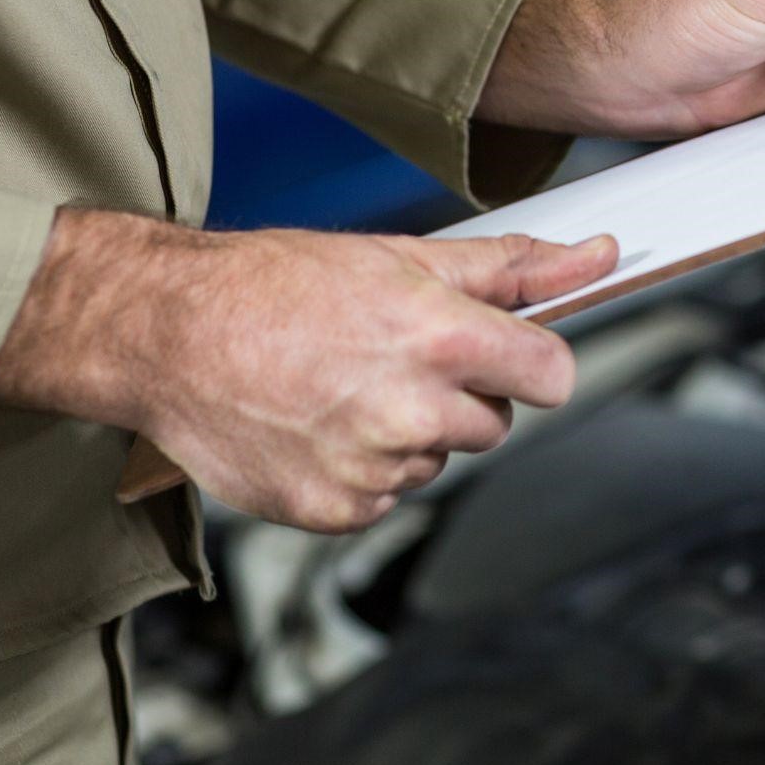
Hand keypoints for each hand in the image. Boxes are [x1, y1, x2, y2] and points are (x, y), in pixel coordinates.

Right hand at [0, 208, 617, 531]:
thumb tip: (597, 254)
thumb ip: (511, 266)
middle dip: (458, 393)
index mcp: (438, 337)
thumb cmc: (276, 284)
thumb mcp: (402, 256)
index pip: (553, 375)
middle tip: (391, 356)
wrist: (168, 332)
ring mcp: (371, 468)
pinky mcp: (334, 510)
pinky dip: (363, 470)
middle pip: (492, 423)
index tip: (514, 359)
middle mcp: (410, 409)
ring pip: (436, 460)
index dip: (537, 365)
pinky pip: (386, 497)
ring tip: (342, 385)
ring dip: (407, 432)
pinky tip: (319, 424)